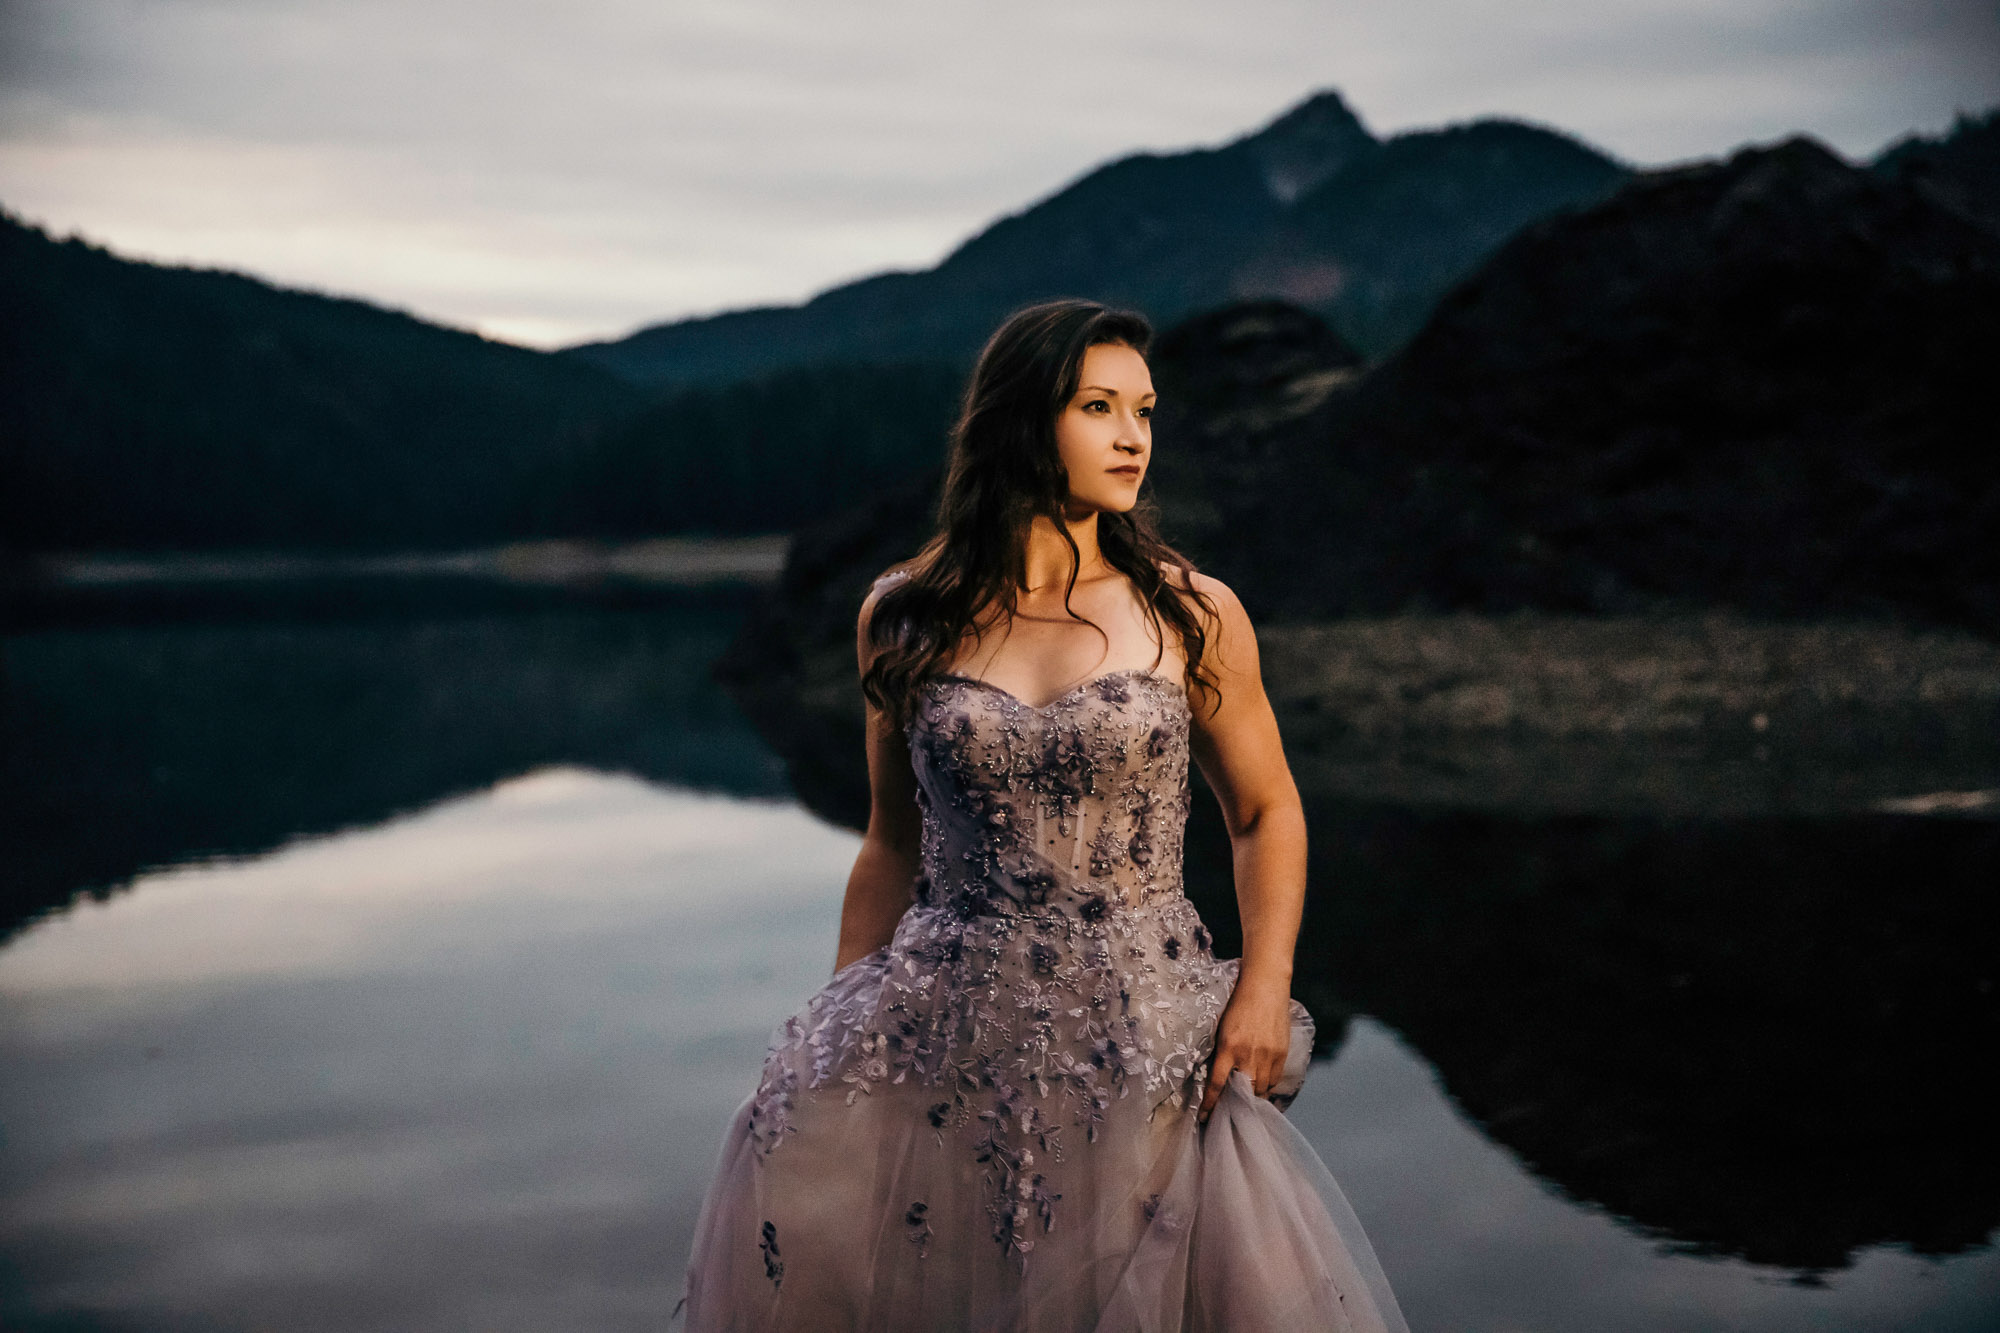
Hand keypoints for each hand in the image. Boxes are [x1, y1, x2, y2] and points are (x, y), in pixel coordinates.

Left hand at [1198, 976, 1291, 1123]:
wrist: (1265, 985)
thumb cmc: (1238, 1003)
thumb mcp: (1221, 1026)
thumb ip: (1221, 1051)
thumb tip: (1217, 1074)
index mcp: (1229, 1047)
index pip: (1218, 1084)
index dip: (1211, 1104)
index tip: (1204, 1117)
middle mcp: (1249, 1055)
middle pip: (1244, 1093)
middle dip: (1236, 1106)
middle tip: (1228, 1114)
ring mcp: (1268, 1055)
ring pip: (1261, 1089)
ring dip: (1253, 1098)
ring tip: (1246, 1104)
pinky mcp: (1282, 1053)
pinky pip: (1274, 1079)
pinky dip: (1267, 1086)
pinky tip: (1261, 1086)